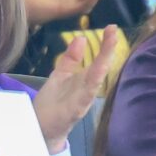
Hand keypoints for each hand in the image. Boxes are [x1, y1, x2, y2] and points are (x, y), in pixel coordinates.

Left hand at [33, 25, 121, 150]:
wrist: (41, 128)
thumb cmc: (53, 102)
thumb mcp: (61, 74)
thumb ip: (71, 58)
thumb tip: (81, 37)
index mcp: (84, 79)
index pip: (98, 58)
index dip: (106, 44)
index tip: (112, 27)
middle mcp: (87, 89)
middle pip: (101, 67)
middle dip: (108, 50)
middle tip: (114, 30)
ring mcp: (82, 100)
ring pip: (96, 80)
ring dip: (103, 63)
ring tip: (109, 45)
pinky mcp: (74, 111)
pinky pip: (84, 97)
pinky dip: (90, 87)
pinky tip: (94, 78)